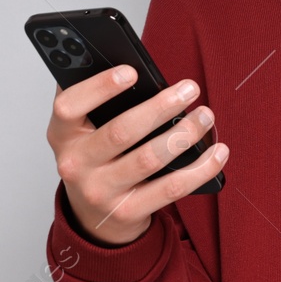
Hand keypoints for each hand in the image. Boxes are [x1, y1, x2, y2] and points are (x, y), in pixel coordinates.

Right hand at [46, 66, 228, 246]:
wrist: (93, 218)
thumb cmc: (96, 159)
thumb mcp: (83, 131)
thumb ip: (96, 100)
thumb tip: (128, 63)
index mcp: (62, 135)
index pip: (69, 106)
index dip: (99, 87)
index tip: (132, 71)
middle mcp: (75, 165)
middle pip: (121, 131)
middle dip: (161, 107)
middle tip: (190, 89)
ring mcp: (100, 192)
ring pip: (149, 159)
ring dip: (185, 134)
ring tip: (205, 116)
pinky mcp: (128, 212)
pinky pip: (171, 188)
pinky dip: (200, 169)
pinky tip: (217, 153)